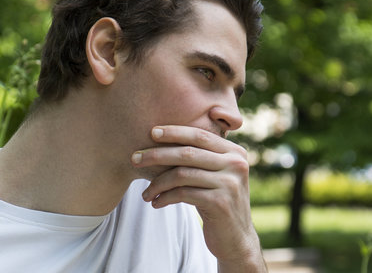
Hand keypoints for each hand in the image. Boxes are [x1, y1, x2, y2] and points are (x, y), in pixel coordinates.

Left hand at [131, 125, 265, 269]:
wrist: (236, 238)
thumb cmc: (217, 200)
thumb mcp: (214, 174)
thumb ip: (200, 156)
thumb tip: (160, 137)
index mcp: (235, 152)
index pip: (199, 135)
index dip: (174, 132)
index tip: (151, 132)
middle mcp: (236, 164)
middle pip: (188, 153)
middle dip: (157, 154)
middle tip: (135, 158)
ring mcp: (230, 183)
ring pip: (182, 174)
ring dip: (157, 183)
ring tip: (145, 193)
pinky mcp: (220, 203)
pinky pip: (183, 194)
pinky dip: (165, 197)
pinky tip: (156, 203)